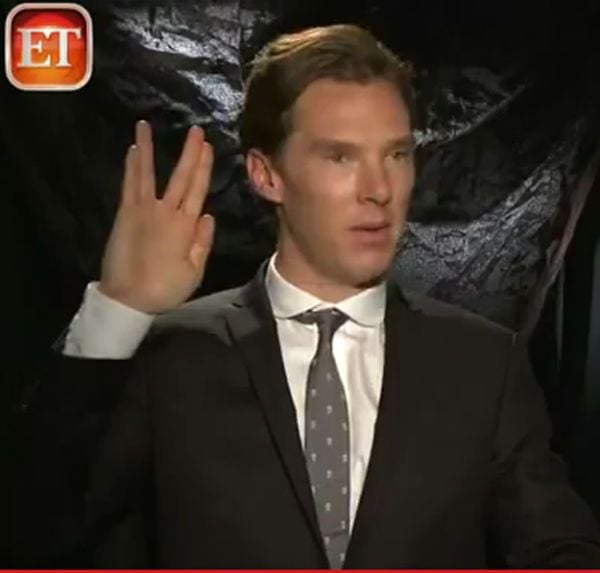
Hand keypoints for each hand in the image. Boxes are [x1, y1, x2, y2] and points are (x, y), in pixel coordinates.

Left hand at [98, 120, 214, 313]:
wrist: (127, 298)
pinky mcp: (124, 214)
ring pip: (147, 173)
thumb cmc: (164, 288)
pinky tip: (131, 151)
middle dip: (189, 153)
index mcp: (186, 227)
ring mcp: (142, 210)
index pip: (198, 191)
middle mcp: (165, 212)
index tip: (207, 147)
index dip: (203, 168)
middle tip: (195, 130)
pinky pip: (129, 184)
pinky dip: (131, 167)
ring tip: (144, 125)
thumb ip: (203, 243)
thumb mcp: (194, 273)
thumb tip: (209, 216)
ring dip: (147, 148)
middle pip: (180, 178)